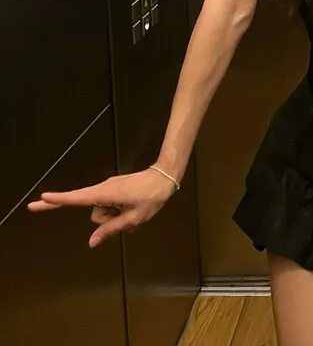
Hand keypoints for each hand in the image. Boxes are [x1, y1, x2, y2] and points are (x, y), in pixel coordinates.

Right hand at [27, 168, 176, 247]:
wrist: (165, 177)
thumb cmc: (151, 197)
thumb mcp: (133, 218)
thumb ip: (111, 229)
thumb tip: (91, 242)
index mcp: (105, 194)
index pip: (77, 198)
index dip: (58, 199)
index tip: (40, 198)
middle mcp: (103, 190)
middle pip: (94, 213)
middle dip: (106, 221)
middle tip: (128, 215)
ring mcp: (108, 190)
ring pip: (103, 212)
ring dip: (115, 216)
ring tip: (134, 210)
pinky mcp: (114, 191)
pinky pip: (110, 207)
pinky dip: (118, 213)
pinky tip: (132, 211)